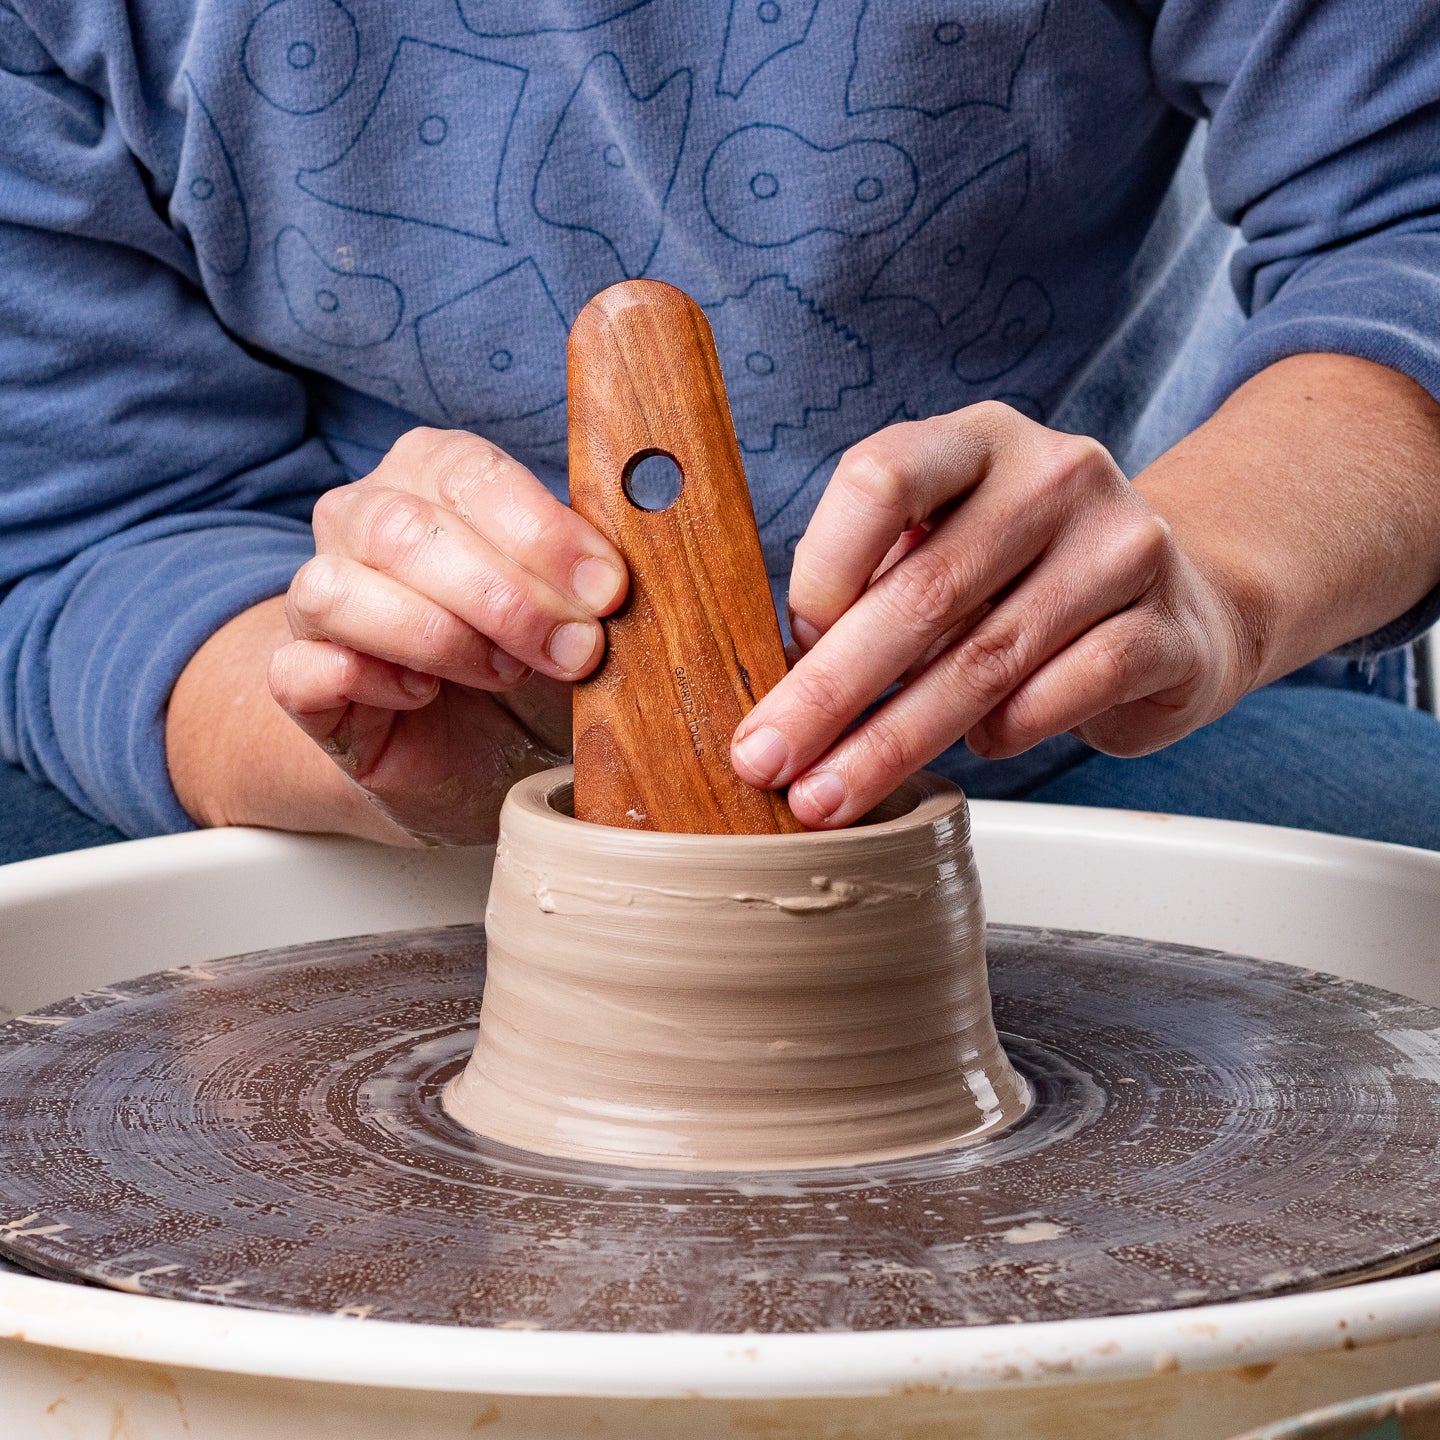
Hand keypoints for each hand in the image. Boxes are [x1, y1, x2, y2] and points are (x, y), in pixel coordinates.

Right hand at [267, 427, 627, 842]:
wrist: (486, 756)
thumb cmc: (537, 669)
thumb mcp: (582, 617)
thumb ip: (594, 582)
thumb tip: (618, 577)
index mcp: (436, 476)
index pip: (469, 474)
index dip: (542, 533)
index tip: (606, 591)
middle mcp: (363, 521)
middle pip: (400, 529)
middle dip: (505, 596)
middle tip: (576, 651)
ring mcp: (319, 600)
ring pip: (335, 589)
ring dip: (437, 635)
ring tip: (504, 672)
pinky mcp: (301, 682)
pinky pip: (303, 669)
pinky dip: (369, 681)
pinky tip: (425, 698)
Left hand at [730, 402, 1255, 827]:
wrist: (1179, 603)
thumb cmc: (1025, 583)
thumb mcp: (945, 550)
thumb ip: (876, 587)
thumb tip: (786, 686)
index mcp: (978, 442)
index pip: (879, 480)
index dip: (820, 572)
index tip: (786, 649)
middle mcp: (1056, 475)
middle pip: (923, 591)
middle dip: (831, 692)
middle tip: (768, 762)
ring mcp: (1124, 547)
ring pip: (985, 658)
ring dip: (892, 741)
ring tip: (830, 796)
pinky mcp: (1170, 629)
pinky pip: (1062, 693)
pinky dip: (1002, 733)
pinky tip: (978, 748)